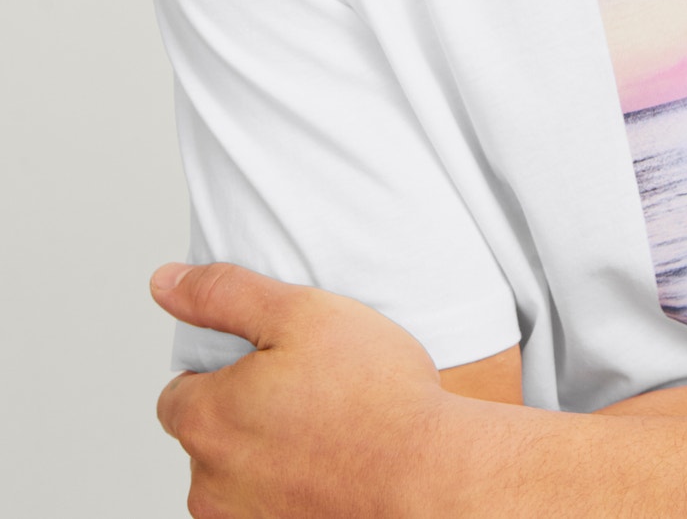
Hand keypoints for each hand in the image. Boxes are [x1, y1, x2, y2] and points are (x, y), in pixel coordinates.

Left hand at [150, 261, 450, 517]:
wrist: (427, 476)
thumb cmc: (372, 395)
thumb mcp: (299, 312)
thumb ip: (223, 294)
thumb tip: (165, 282)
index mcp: (205, 422)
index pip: (178, 393)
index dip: (225, 371)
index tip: (275, 363)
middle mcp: (210, 485)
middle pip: (211, 437)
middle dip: (248, 412)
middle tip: (311, 388)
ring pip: (241, 475)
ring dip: (271, 452)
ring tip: (331, 426)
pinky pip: (272, 502)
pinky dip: (295, 483)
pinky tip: (337, 461)